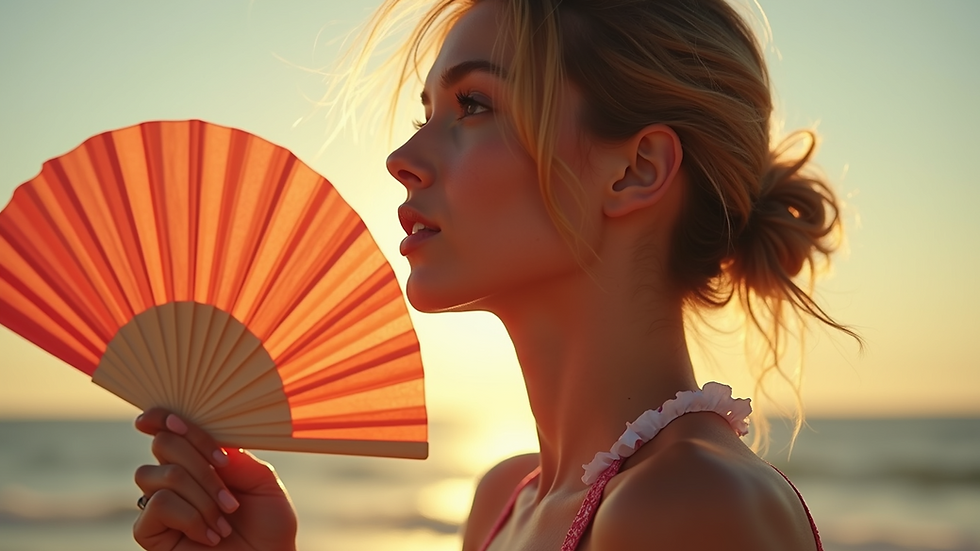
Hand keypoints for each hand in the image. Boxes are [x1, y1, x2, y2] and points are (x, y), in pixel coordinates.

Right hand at [133, 409, 297, 549]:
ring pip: (161, 474)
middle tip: (231, 498)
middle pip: (164, 444)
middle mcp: (176, 479)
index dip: (164, 418)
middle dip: (201, 463)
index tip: (174, 419)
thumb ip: (238, 458)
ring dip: (201, 495)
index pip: (171, 430)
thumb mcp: (265, 484)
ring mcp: (160, 505)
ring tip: (224, 519)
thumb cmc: (269, 528)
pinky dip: (190, 516)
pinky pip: (157, 503)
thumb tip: (210, 442)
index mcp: (201, 461)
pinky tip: (210, 536)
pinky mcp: (150, 532)